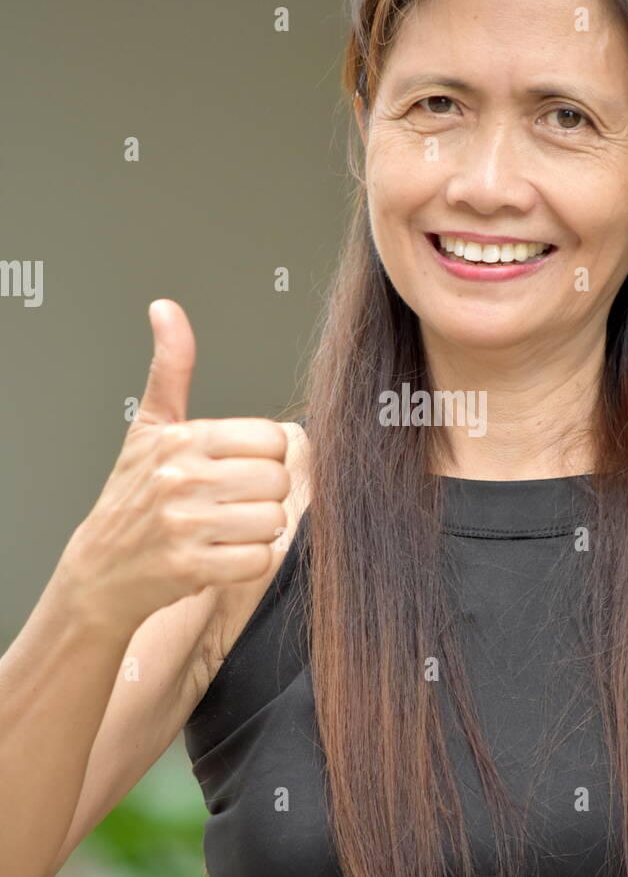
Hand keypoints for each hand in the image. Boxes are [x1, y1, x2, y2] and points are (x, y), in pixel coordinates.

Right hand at [63, 299, 290, 631]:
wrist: (100, 568)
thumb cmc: (131, 495)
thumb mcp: (148, 426)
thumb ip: (171, 367)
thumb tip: (166, 308)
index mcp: (183, 437)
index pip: (271, 438)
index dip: (263, 456)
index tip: (238, 467)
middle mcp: (183, 477)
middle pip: (278, 479)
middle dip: (265, 494)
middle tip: (234, 501)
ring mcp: (186, 524)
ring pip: (273, 520)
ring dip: (259, 530)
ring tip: (227, 528)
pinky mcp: (191, 567)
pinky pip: (259, 559)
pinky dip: (249, 561)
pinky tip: (222, 554)